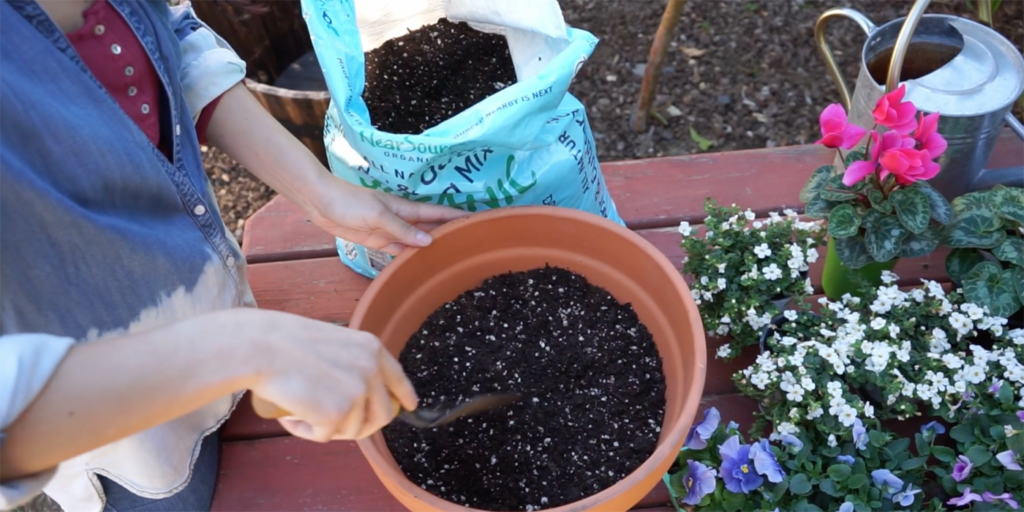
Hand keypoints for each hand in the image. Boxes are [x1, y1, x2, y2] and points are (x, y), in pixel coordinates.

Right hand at [209, 309, 418, 440]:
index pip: (397, 378)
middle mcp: (371, 369)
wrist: (260, 348)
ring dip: (328, 427)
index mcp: (371, 348)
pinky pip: (326, 436)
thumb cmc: (284, 343)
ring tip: (301, 410)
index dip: (404, 395)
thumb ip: (353, 364)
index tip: (410, 406)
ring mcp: (357, 392)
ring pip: (353, 429)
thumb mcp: (333, 342)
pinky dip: (307, 431)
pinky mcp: (337, 414)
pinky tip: (292, 415)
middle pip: (382, 414)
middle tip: (335, 424)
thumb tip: (362, 396)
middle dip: (362, 425)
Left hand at [305, 174, 467, 254]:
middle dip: (450, 233)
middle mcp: (403, 220)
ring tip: (452, 258)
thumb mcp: (377, 215)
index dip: (458, 216)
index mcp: (406, 209)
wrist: (320, 202)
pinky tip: (423, 264)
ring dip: (432, 247)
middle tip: (472, 246)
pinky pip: (401, 250)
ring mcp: (391, 232)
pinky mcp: (379, 242)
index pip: (438, 213)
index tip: (479, 221)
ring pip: (418, 241)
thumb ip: (402, 229)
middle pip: (432, 228)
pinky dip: (412, 256)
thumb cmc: (349, 202)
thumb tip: (429, 241)